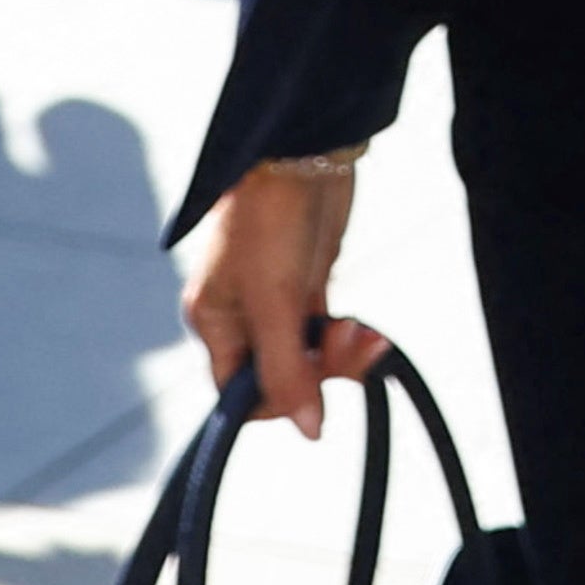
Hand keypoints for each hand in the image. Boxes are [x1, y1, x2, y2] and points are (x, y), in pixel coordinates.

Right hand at [182, 155, 390, 441]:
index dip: (277, 401)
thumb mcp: (276, 301)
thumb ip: (287, 369)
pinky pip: (327, 333)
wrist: (305, 153)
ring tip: (367, 336)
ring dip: (341, 355)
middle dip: (320, 371)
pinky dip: (349, 337)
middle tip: (350, 345)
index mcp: (215, 321)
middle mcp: (240, 316)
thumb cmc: (271, 220)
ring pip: (309, 356)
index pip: (238, 394)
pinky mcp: (307, 285)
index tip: (312, 389)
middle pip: (279, 378)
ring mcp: (275, 302)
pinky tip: (369, 331)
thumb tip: (308, 431)